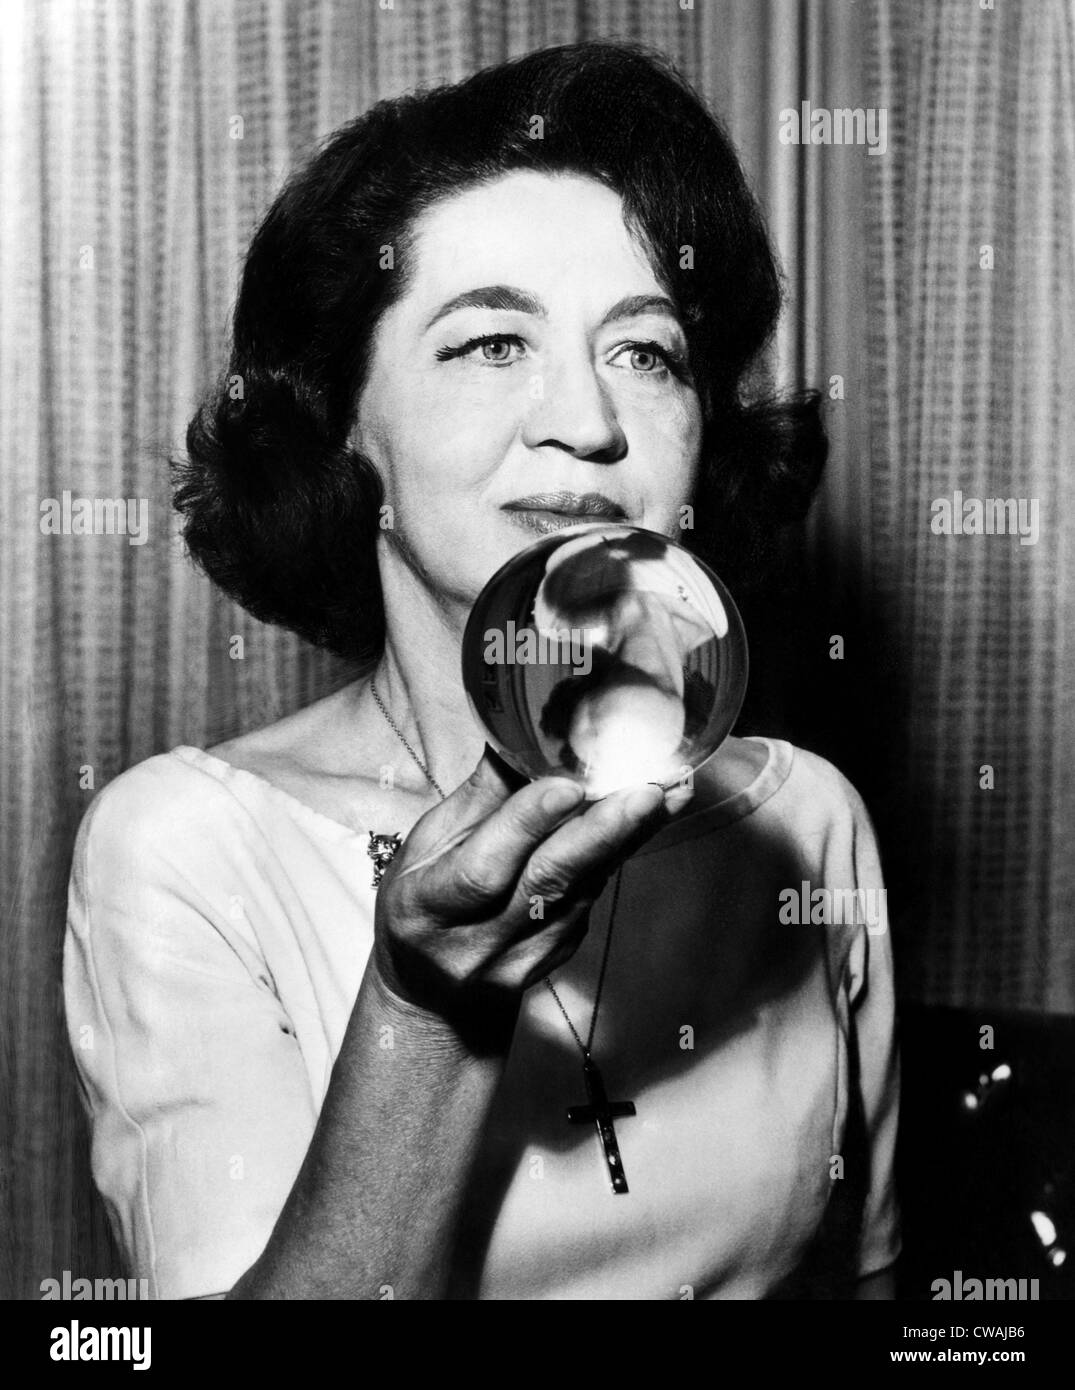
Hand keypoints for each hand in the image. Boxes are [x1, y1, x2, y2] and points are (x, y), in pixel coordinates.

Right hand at [372, 748, 669, 1045]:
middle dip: (601, 833)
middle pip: (548, 884)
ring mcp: (525, 955)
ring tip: (669, 792)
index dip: (525, 825)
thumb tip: (519, 734)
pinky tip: (650, 819)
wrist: (435, 1001)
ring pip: (583, 890)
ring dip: (628, 838)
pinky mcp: (560, 954)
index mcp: (430, 906)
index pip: (482, 870)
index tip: (567, 785)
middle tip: (646, 790)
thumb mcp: (425, 850)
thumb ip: (476, 799)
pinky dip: (622, 854)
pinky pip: (593, 897)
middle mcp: (480, 938)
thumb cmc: (423, 906)